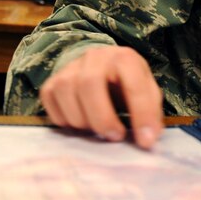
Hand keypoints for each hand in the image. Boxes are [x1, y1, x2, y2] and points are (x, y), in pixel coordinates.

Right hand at [39, 46, 163, 148]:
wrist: (101, 67)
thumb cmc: (126, 82)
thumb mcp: (146, 90)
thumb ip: (150, 111)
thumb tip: (148, 139)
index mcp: (125, 58)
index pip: (134, 86)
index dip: (142, 115)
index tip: (145, 142)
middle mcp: (95, 57)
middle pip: (90, 85)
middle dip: (103, 118)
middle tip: (115, 137)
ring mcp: (70, 67)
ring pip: (66, 92)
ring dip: (82, 120)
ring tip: (97, 130)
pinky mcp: (52, 82)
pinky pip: (49, 101)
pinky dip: (64, 119)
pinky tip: (79, 123)